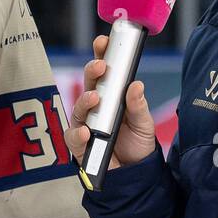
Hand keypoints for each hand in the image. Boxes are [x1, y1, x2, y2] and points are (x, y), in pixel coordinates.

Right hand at [63, 34, 158, 171]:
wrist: (136, 175)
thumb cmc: (138, 144)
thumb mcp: (144, 123)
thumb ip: (138, 106)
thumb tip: (136, 84)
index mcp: (110, 96)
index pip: (103, 72)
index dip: (101, 55)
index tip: (103, 41)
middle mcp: (95, 108)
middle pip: (88, 85)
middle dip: (92, 71)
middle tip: (101, 64)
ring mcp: (86, 125)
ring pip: (78, 108)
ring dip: (85, 100)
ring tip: (95, 98)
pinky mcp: (80, 145)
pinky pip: (73, 136)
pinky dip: (77, 133)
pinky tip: (85, 131)